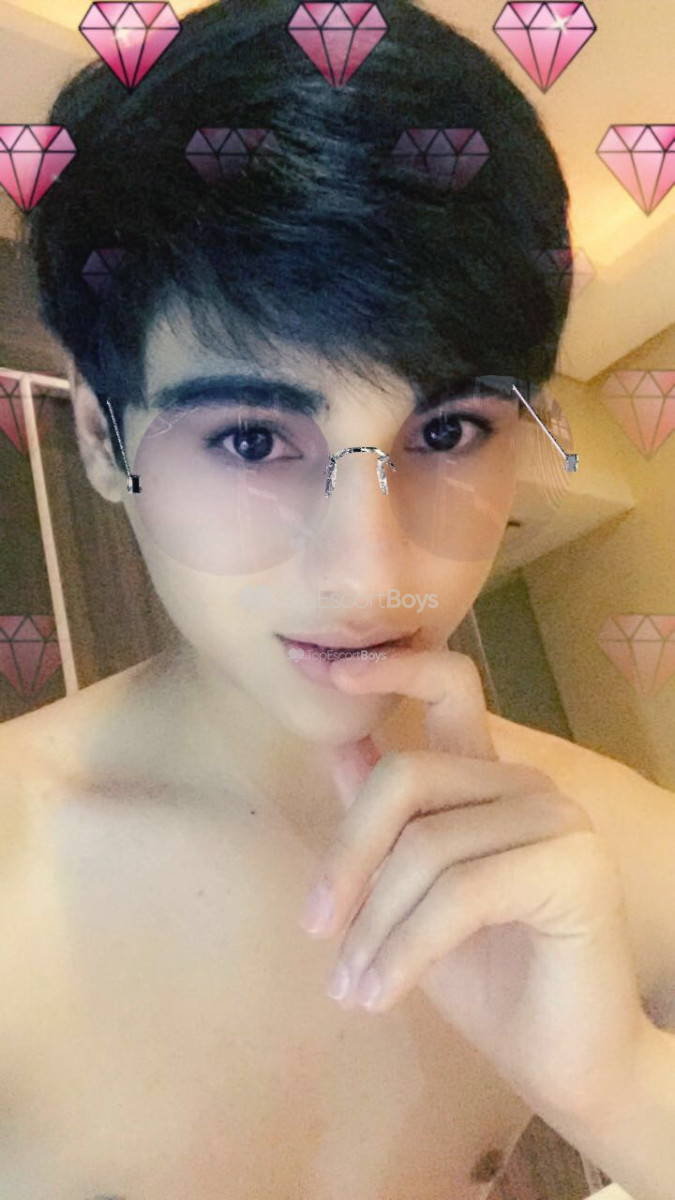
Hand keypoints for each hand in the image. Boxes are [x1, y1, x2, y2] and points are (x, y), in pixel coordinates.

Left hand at [301, 647, 651, 1124]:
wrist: (567, 1064)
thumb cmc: (488, 982)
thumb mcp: (409, 898)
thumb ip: (383, 822)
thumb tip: (337, 744)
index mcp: (490, 779)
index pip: (449, 687)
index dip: (390, 668)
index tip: (320, 667)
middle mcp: (528, 784)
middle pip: (406, 776)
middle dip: (347, 856)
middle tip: (315, 929)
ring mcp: (557, 818)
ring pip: (425, 846)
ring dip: (373, 928)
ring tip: (351, 987)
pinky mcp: (572, 866)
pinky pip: (458, 893)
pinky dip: (404, 949)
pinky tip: (380, 993)